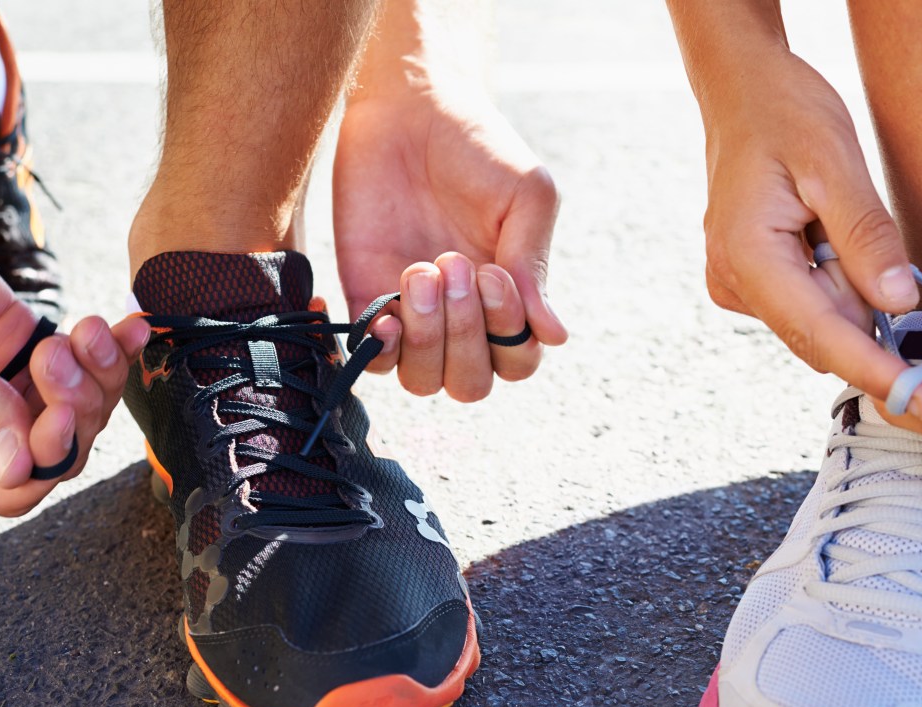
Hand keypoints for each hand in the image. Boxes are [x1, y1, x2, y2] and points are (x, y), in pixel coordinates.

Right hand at [0, 183, 148, 515]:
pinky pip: (83, 362)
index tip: (58, 415)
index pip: (7, 491)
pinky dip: (112, 347)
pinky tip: (129, 328)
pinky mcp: (22, 344)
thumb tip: (21, 471)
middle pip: (56, 451)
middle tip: (57, 354)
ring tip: (84, 330)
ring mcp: (0, 387)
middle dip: (76, 409)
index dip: (44, 461)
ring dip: (98, 374)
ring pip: (80, 409)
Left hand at [333, 71, 564, 401]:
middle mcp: (463, 319)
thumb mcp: (526, 197)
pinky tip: (388, 310)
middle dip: (466, 336)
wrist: (409, 107)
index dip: (508, 334)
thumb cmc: (479, 148)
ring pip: (423, 380)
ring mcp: (414, 314)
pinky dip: (379, 348)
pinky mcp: (367, 298)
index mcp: (510, 301)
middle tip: (454, 265)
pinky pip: (371, 359)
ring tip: (421, 269)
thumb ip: (533, 265)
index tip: (494, 273)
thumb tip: (555, 335)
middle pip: (471, 384)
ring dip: (426, 337)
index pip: (518, 361)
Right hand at [687, 40, 921, 405]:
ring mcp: (736, 286)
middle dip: (866, 316)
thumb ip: (866, 237)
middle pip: (820, 335)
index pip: (820, 334)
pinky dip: (834, 284)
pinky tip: (826, 236)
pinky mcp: (748, 283)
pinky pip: (806, 303)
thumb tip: (898, 305)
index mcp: (746, 257)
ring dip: (849, 291)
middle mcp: (732, 283)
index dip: (874, 370)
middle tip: (872, 243)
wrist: (741, 90)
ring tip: (833, 221)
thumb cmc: (785, 112)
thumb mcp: (836, 163)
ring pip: (817, 321)